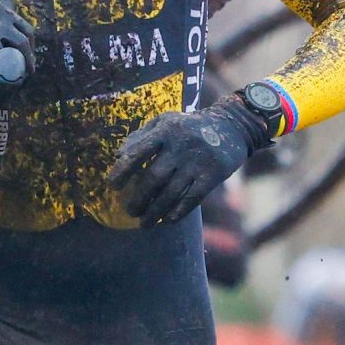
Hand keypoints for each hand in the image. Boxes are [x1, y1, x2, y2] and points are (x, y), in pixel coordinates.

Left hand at [109, 102, 262, 226]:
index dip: (123, 171)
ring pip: (171, 193)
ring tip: (144, 222)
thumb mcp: (165, 122)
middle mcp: (181, 145)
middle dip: (138, 199)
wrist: (231, 126)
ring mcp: (198, 161)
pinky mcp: (213, 174)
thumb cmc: (189, 127)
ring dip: (155, 212)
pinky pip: (192, 199)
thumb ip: (141, 137)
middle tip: (130, 211)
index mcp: (166, 131)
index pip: (138, 152)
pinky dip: (178, 212)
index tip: (113, 187)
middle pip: (153, 178)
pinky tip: (168, 220)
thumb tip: (118, 156)